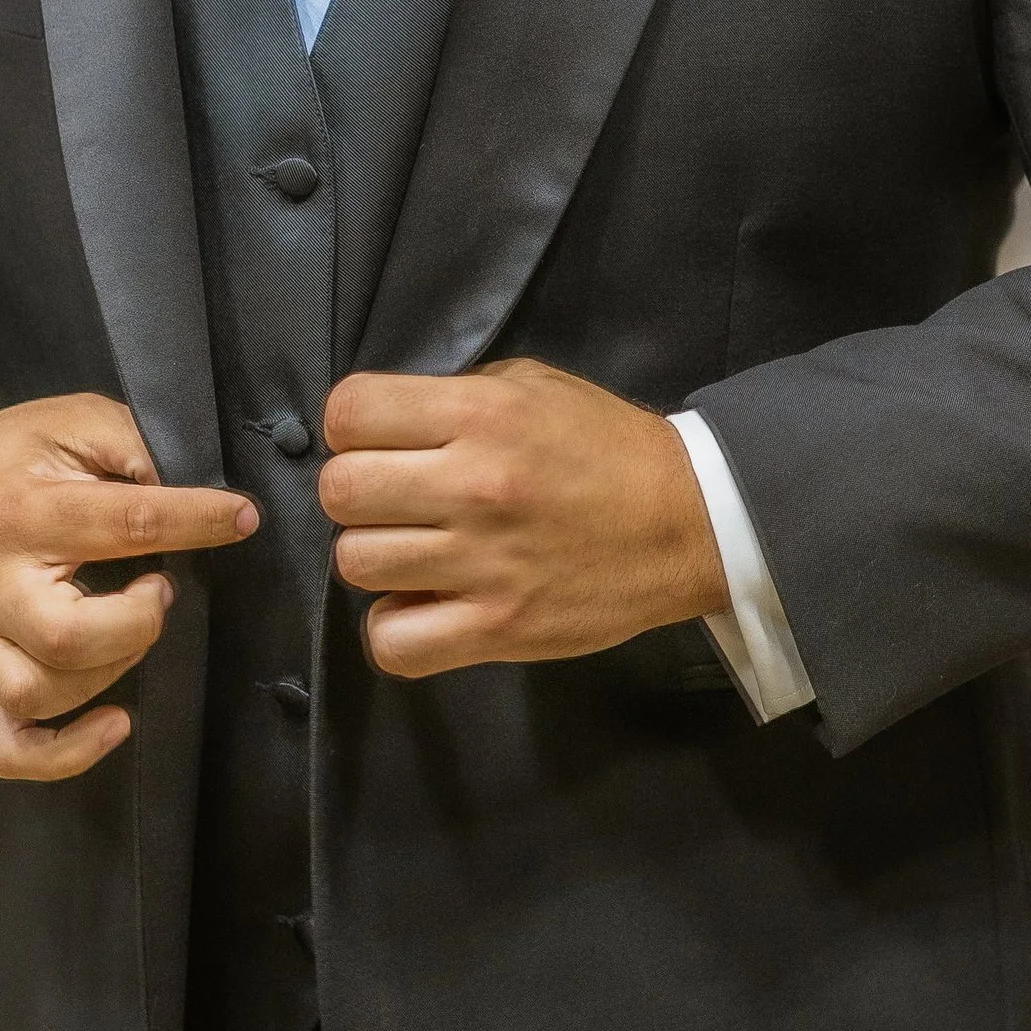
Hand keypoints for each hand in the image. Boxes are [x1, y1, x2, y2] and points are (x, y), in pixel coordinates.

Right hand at [0, 396, 256, 779]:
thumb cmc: (13, 458)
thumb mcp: (72, 420)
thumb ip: (133, 441)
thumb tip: (193, 477)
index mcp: (26, 512)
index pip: (124, 523)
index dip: (196, 520)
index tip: (241, 517)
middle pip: (65, 636)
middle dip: (136, 623)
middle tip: (160, 589)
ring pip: (36, 693)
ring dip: (107, 674)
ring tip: (134, 631)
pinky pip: (9, 745)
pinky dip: (63, 755)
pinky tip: (115, 725)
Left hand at [320, 359, 728, 680]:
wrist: (689, 522)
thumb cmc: (604, 447)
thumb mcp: (533, 387)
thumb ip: (456, 396)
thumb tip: (385, 428)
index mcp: (481, 414)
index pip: (349, 412)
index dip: (353, 428)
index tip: (380, 443)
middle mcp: (474, 485)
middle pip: (341, 491)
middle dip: (358, 494)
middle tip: (396, 503)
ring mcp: (484, 564)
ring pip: (355, 564)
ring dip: (378, 559)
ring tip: (418, 554)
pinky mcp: (498, 630)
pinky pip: (392, 643)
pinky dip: (396, 630)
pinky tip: (424, 608)